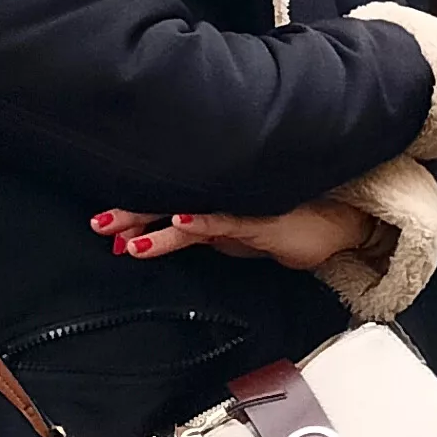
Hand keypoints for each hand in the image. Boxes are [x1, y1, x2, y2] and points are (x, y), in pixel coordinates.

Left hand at [94, 203, 379, 271]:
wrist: (339, 228)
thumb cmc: (290, 227)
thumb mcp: (237, 235)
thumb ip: (205, 233)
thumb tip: (167, 234)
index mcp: (215, 204)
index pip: (166, 204)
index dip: (133, 211)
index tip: (100, 223)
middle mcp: (223, 201)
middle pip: (168, 203)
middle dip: (130, 214)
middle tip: (98, 223)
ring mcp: (241, 208)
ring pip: (189, 213)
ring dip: (154, 222)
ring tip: (124, 234)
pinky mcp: (261, 219)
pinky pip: (226, 221)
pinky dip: (201, 221)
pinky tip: (180, 220)